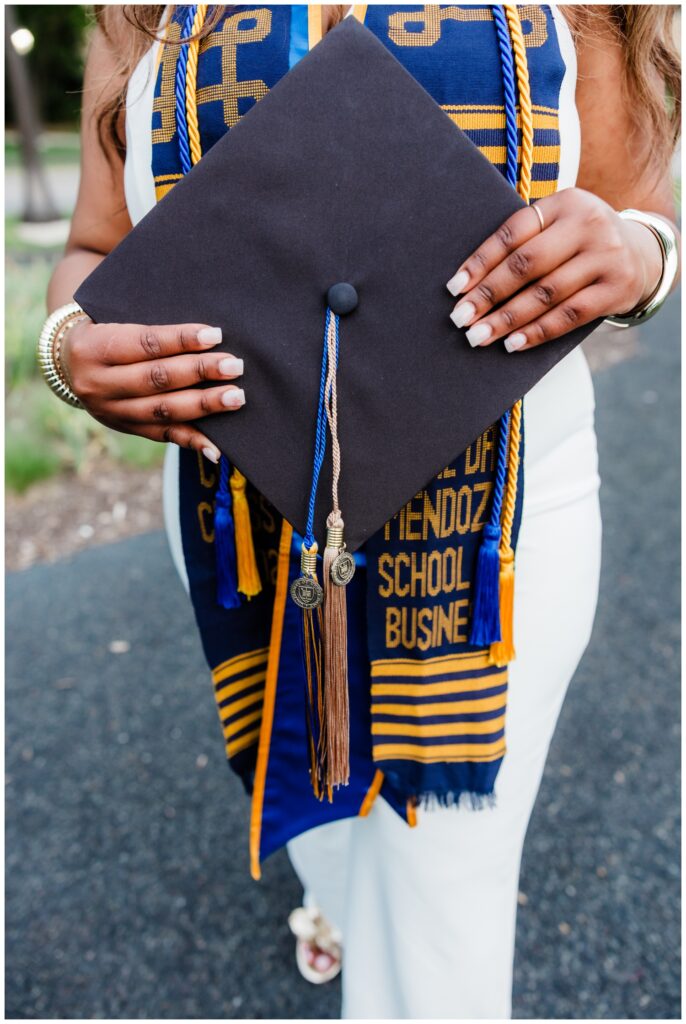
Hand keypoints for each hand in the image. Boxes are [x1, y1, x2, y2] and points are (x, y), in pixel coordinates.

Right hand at [61, 320, 244, 461]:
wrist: (67, 361)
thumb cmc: (105, 331)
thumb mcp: (114, 321)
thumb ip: (151, 329)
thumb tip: (207, 334)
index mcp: (94, 348)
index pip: (145, 344)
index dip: (182, 340)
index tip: (216, 335)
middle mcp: (99, 384)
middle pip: (157, 379)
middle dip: (200, 372)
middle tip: (234, 366)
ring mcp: (111, 411)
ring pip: (163, 410)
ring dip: (204, 405)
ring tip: (235, 397)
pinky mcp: (126, 428)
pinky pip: (163, 436)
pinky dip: (193, 441)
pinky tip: (218, 447)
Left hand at [446, 188, 661, 351]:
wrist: (644, 254)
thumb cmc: (581, 243)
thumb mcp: (561, 225)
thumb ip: (527, 240)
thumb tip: (470, 283)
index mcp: (565, 203)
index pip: (514, 233)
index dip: (481, 261)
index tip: (455, 287)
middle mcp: (588, 224)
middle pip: (527, 264)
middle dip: (488, 294)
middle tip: (460, 318)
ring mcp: (606, 256)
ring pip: (546, 294)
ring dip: (507, 319)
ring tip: (479, 336)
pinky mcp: (617, 288)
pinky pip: (569, 316)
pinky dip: (537, 331)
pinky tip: (513, 343)